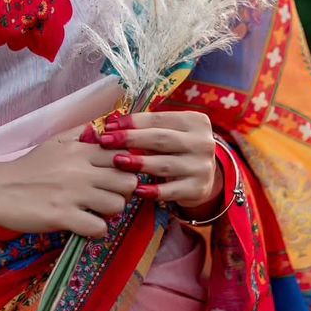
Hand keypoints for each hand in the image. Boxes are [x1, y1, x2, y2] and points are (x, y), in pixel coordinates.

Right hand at [0, 125, 139, 238]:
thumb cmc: (27, 167)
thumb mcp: (53, 142)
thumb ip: (79, 133)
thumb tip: (100, 127)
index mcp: (80, 150)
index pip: (123, 156)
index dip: (125, 169)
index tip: (115, 178)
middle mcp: (80, 170)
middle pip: (128, 182)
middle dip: (124, 193)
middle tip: (109, 198)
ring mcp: (72, 194)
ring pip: (117, 205)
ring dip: (111, 213)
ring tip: (97, 213)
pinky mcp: (62, 217)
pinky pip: (98, 227)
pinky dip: (96, 230)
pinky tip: (85, 226)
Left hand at [89, 109, 220, 210]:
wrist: (204, 178)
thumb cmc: (178, 149)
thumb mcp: (171, 133)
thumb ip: (147, 127)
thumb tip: (111, 123)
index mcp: (196, 122)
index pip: (159, 119)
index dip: (133, 122)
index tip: (109, 125)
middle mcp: (203, 143)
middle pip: (161, 139)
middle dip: (131, 139)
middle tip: (106, 141)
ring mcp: (202, 167)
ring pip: (165, 164)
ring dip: (138, 163)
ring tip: (117, 161)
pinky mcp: (198, 189)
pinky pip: (171, 191)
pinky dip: (153, 190)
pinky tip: (136, 189)